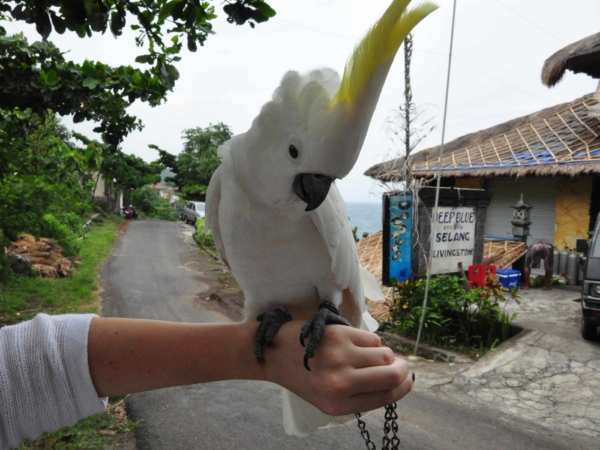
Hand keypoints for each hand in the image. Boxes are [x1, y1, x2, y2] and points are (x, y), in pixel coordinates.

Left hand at [262, 322, 412, 415]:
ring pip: (384, 354)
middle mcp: (340, 382)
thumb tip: (400, 381)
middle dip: (403, 370)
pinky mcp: (339, 335)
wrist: (275, 353)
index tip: (408, 380)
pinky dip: (371, 342)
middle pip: (391, 376)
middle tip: (402, 366)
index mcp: (338, 405)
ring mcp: (340, 356)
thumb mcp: (329, 398)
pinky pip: (372, 339)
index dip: (403, 388)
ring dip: (383, 355)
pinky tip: (355, 344)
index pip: (384, 398)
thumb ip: (361, 394)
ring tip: (367, 356)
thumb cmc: (305, 376)